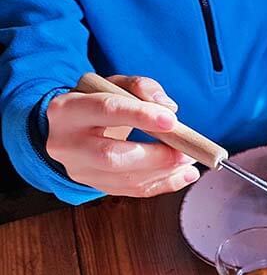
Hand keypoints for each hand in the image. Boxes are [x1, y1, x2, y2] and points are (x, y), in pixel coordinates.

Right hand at [46, 75, 197, 196]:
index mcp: (69, 109)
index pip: (106, 110)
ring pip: (125, 178)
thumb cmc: (96, 103)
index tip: (172, 121)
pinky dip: (164, 184)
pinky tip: (184, 175)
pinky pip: (133, 190)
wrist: (70, 128)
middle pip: (112, 155)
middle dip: (156, 156)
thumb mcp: (113, 84)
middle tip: (186, 152)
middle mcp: (68, 144)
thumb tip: (169, 107)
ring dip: (165, 172)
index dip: (141, 116)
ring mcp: (80, 170)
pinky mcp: (96, 186)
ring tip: (189, 162)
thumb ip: (141, 87)